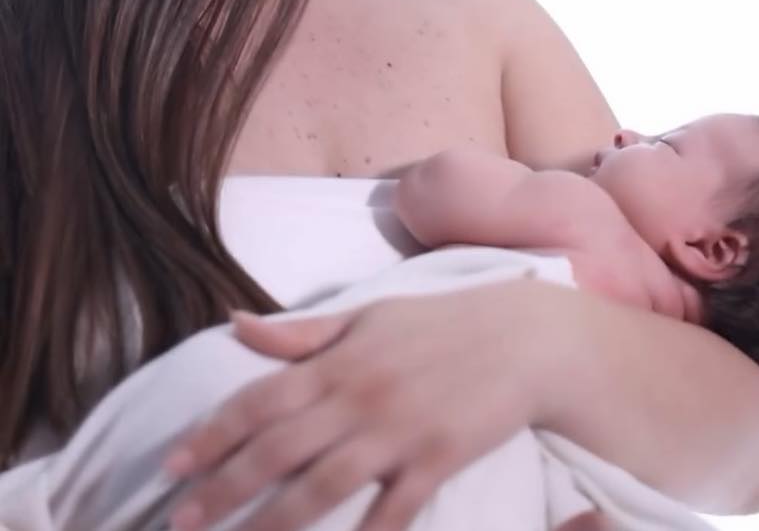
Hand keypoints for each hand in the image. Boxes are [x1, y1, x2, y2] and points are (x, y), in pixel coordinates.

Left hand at [163, 277, 543, 530]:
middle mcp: (358, 397)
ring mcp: (397, 433)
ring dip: (273, 523)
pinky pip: (391, 513)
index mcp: (338, 360)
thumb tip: (235, 324)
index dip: (210, 433)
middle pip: (277, 450)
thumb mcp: (366, 315)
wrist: (519, 337)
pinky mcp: (436, 462)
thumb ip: (301, 331)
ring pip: (322, 488)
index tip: (171, 463)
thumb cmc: (436, 324)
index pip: (258, 399)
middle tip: (178, 519)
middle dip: (222, 489)